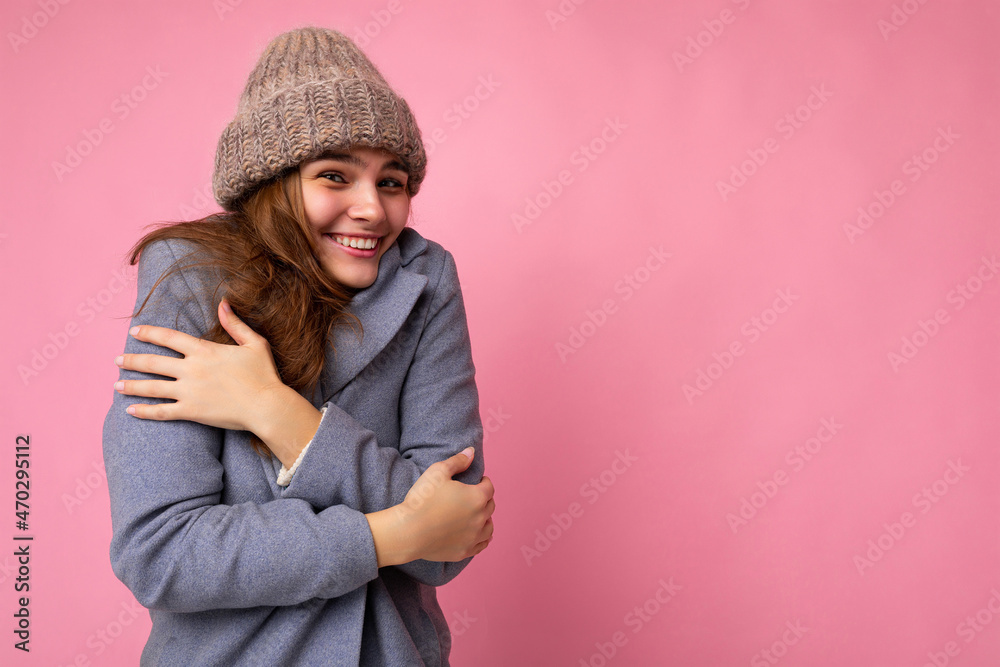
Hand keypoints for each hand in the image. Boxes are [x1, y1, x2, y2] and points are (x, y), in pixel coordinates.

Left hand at [114, 299, 286, 434]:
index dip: (149, 333)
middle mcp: (191, 370)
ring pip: (152, 388)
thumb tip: (223, 303)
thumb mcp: (254, 343)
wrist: (267, 406)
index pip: (169, 338)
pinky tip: (130, 410)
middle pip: (153, 363)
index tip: (134, 331)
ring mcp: (189, 392)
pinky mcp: (191, 412)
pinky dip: (145, 412)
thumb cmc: (264, 374)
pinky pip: (162, 412)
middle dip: (131, 360)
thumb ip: (235, 324)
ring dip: (131, 386)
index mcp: (204, 351)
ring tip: (116, 385)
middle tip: (116, 360)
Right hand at [395, 448, 494, 562]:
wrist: (408, 531)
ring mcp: (474, 537)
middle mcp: (480, 518)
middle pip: (490, 506)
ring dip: (485, 519)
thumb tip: (471, 451)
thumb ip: (457, 461)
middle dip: (484, 498)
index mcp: (477, 497)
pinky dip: (482, 538)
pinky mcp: (465, 551)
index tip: (478, 481)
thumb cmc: (422, 499)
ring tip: (476, 515)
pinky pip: (482, 544)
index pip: (489, 487)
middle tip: (473, 496)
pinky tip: (477, 534)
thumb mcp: (437, 471)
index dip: (483, 481)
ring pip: (489, 526)